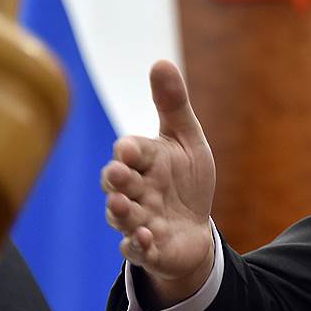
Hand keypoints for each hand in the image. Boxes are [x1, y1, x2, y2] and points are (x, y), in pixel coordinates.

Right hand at [101, 60, 215, 305]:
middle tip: (119, 175)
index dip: (129, 151)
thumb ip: (173, 104)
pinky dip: (137, 245)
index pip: (131, 152)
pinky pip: (137, 249)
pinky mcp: (148, 248)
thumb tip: (161, 61)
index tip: (129, 148)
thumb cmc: (186, 180)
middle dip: (117, 179)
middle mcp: (135, 190)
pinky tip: (144, 240)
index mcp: (144, 161)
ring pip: (121, 216)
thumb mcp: (186, 140)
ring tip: (121, 207)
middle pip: (117, 183)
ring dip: (120, 212)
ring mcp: (138, 220)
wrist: (194, 228)